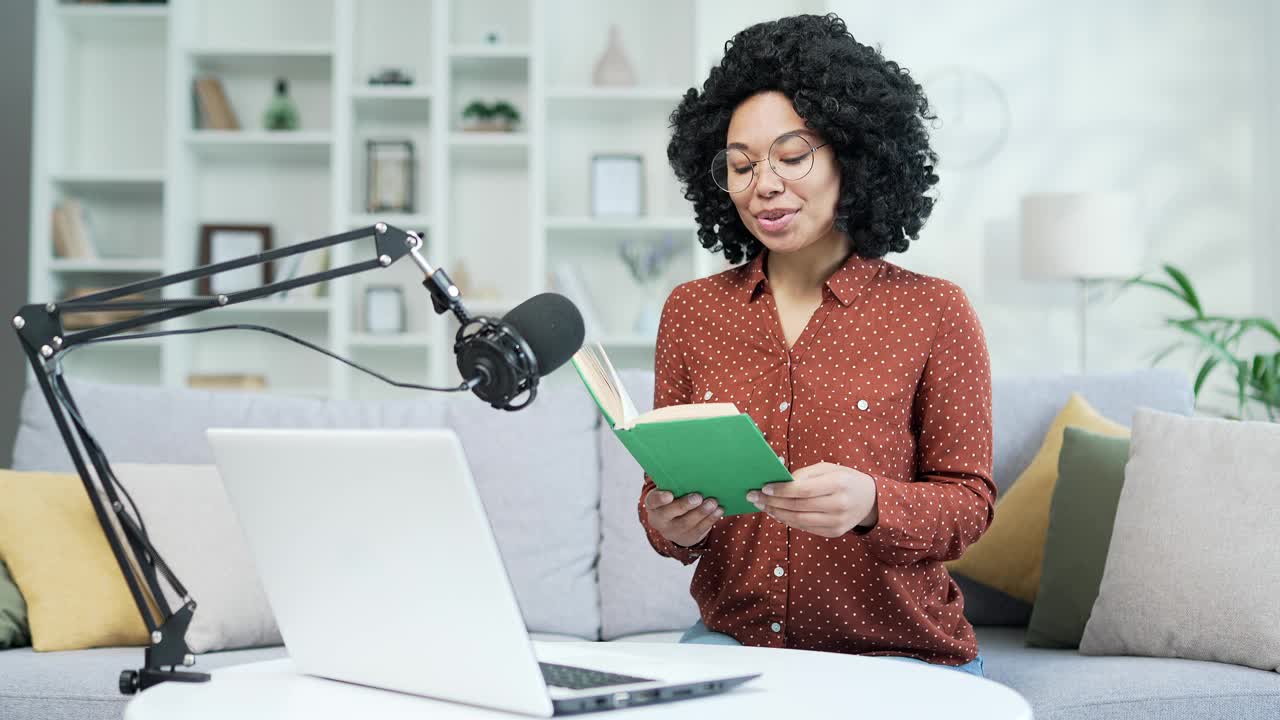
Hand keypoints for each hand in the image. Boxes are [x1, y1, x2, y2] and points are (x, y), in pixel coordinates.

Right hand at [643, 489, 723, 547]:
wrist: (674, 524)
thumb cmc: (674, 499)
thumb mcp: (669, 491)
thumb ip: (676, 484)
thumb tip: (693, 471)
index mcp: (653, 505)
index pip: (653, 501)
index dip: (660, 499)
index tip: (669, 494)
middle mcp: (660, 520)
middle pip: (670, 514)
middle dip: (685, 505)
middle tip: (698, 497)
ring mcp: (673, 531)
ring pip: (686, 523)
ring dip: (701, 512)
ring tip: (713, 502)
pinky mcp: (688, 537)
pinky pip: (699, 529)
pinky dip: (710, 519)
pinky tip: (719, 510)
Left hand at [746, 462, 877, 537]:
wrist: (869, 499)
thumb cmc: (844, 479)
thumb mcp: (828, 468)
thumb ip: (804, 475)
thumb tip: (779, 483)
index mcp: (838, 484)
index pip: (803, 490)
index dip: (781, 490)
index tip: (764, 488)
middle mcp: (839, 505)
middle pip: (798, 506)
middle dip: (772, 502)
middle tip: (754, 497)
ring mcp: (837, 522)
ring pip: (798, 520)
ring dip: (776, 513)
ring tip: (762, 506)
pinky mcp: (834, 532)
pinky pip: (805, 527)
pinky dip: (788, 521)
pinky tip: (777, 513)